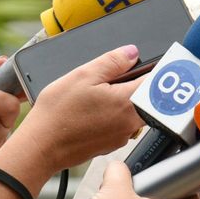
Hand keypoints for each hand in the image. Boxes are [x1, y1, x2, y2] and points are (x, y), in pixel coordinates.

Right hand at [6, 45, 145, 172]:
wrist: (42, 145)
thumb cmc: (58, 113)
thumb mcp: (83, 75)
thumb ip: (112, 61)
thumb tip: (131, 53)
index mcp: (128, 103)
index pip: (157, 82)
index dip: (156, 68)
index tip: (155, 62)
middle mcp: (131, 123)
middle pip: (149, 99)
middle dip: (139, 84)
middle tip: (122, 75)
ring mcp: (122, 137)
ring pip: (135, 112)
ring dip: (126, 100)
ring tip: (101, 92)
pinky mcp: (111, 144)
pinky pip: (122, 124)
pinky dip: (114, 114)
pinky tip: (93, 110)